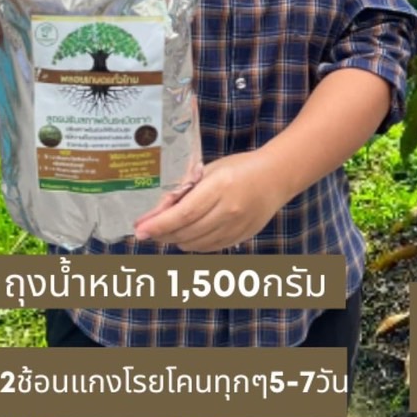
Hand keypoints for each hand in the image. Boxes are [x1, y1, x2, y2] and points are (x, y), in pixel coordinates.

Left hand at [132, 151, 285, 250]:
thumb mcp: (211, 170)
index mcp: (220, 187)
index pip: (183, 214)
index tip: (139, 230)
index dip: (159, 224)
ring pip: (194, 244)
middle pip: (186, 232)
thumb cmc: (241, 167)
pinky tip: (189, 234)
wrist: (277, 177)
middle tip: (148, 229)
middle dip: (162, 233)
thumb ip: (185, 189)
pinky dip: (193, 243)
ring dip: (176, 239)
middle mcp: (228, 210)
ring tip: (169, 229)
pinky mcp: (240, 238)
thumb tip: (155, 211)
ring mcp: (236, 227)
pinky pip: (208, 248)